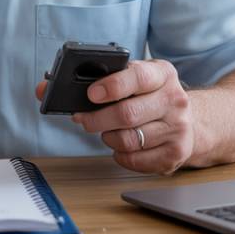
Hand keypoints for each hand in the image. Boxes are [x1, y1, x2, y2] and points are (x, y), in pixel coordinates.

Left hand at [36, 59, 192, 173]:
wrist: (191, 120)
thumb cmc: (150, 96)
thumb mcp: (130, 77)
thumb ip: (93, 79)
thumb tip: (43, 89)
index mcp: (162, 73)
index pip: (137, 77)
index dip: (111, 86)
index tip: (91, 95)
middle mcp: (175, 99)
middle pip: (127, 114)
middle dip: (97, 119)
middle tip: (84, 120)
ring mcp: (178, 127)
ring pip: (128, 139)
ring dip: (108, 137)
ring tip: (107, 131)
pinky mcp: (176, 153)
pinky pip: (135, 160)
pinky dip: (120, 155)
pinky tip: (121, 146)